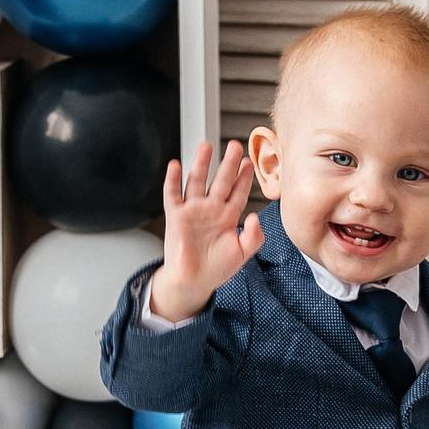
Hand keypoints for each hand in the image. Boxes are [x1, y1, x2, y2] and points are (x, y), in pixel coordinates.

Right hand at [149, 141, 261, 321]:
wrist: (193, 282)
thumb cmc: (217, 268)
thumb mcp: (243, 254)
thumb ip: (254, 237)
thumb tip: (256, 218)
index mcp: (228, 216)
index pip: (237, 191)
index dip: (243, 177)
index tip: (248, 162)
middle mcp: (211, 210)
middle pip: (220, 180)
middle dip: (227, 163)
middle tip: (234, 146)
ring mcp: (193, 211)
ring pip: (197, 181)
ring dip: (200, 164)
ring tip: (205, 146)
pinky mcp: (176, 217)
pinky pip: (173, 195)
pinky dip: (172, 180)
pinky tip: (175, 166)